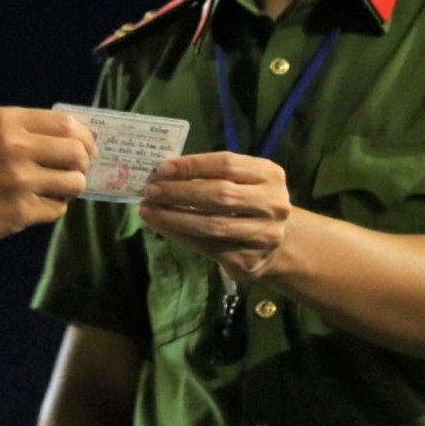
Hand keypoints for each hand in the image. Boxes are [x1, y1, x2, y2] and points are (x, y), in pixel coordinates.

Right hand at [0, 108, 95, 250]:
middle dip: (81, 166)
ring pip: (74, 184)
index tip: (87, 149)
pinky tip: (29, 207)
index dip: (86, 138)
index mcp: (6, 121)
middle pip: (78, 153)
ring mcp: (18, 181)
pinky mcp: (18, 212)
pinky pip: (56, 210)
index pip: (68, 124)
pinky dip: (49, 209)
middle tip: (71, 174)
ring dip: (68, 190)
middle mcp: (15, 147)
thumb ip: (23, 131)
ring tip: (49, 191)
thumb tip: (74, 138)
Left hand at [139, 151, 291, 280]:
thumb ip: (209, 175)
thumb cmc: (247, 204)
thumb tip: (163, 174)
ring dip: (173, 216)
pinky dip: (178, 235)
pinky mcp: (249, 261)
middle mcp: (273, 205)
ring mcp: (264, 235)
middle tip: (150, 190)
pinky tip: (161, 226)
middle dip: (179, 192)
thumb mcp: (239, 181)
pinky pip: (206, 246)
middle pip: (220, 195)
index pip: (226, 164)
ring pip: (211, 225)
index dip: (191, 166)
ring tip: (148, 209)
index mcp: (270, 175)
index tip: (162, 169)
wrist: (276, 246)